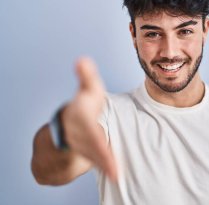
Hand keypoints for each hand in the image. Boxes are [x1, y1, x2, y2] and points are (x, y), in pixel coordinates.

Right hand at [61, 57, 116, 180]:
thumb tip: (82, 59)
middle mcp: (76, 135)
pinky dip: (105, 168)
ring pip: (92, 157)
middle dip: (101, 157)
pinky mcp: (86, 155)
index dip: (96, 139)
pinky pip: (96, 162)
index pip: (88, 129)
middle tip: (114, 169)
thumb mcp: (88, 90)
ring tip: (116, 174)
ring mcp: (80, 148)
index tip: (103, 146)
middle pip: (90, 147)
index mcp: (78, 119)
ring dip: (104, 165)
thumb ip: (87, 76)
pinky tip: (116, 175)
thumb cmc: (83, 106)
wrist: (66, 127)